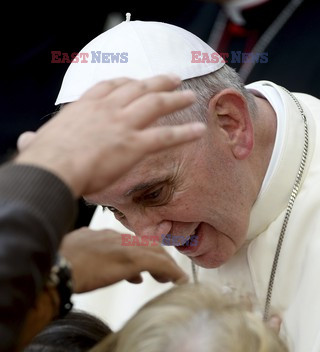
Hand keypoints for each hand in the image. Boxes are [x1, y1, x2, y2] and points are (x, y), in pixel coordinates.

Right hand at [16, 75, 205, 196]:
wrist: (55, 166)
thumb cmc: (45, 159)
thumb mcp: (39, 142)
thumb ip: (38, 140)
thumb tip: (26, 141)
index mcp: (85, 106)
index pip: (109, 86)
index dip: (125, 82)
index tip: (135, 81)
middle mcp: (108, 109)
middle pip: (138, 88)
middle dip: (157, 81)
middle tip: (172, 77)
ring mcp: (123, 125)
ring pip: (155, 105)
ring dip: (174, 98)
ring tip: (188, 95)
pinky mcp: (134, 145)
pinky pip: (165, 136)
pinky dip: (184, 132)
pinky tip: (197, 130)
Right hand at [60, 227, 188, 292]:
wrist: (55, 268)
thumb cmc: (58, 267)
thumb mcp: (74, 259)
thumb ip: (88, 261)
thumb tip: (97, 269)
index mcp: (99, 236)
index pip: (126, 242)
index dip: (138, 254)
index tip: (142, 268)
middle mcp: (113, 237)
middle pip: (144, 245)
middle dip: (157, 258)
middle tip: (165, 273)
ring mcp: (123, 246)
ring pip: (154, 252)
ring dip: (165, 265)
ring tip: (172, 278)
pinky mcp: (130, 259)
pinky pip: (158, 263)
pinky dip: (171, 271)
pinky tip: (178, 280)